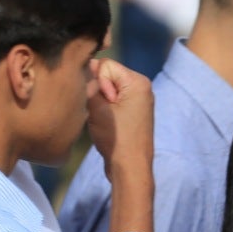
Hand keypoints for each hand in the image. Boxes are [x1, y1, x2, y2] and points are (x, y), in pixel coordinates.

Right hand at [86, 57, 153, 172]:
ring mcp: (140, 99)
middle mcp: (142, 86)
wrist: (130, 166)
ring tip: (107, 121)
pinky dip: (107, 109)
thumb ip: (91, 83)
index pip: (105, 65)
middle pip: (108, 75)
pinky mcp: (135, 111)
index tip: (106, 104)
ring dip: (101, 102)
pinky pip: (114, 100)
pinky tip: (109, 124)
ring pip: (108, 88)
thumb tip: (89, 64)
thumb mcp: (97, 107)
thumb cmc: (116, 138)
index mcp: (138, 81)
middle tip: (104, 114)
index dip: (98, 82)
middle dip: (99, 91)